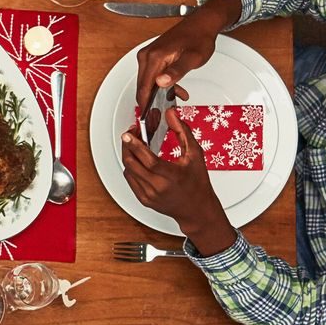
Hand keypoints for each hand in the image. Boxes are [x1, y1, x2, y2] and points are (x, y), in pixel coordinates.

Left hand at [121, 114, 234, 250]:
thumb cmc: (198, 183)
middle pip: (132, 164)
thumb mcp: (195, 155)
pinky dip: (131, 168)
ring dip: (128, 156)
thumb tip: (171, 115)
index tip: (128, 134)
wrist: (197, 209)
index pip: (148, 160)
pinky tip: (138, 161)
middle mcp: (158, 187)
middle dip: (127, 147)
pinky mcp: (144, 199)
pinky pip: (130, 180)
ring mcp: (149, 195)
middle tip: (131, 135)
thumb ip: (182, 132)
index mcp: (172, 176)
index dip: (135, 146)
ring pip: (129, 171)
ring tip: (135, 146)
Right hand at [133, 4, 230, 117]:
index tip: (147, 118)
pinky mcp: (152, 56)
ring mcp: (148, 55)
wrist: (202, 24)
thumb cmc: (199, 38)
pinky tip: (173, 90)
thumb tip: (160, 83)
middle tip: (159, 116)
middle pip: (142, 86)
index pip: (144, 87)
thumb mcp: (192, 58)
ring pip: (147, 81)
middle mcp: (146, 56)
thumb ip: (176, 71)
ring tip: (172, 101)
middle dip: (150, 102)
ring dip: (157, 93)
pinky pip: (151, 75)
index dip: (145, 105)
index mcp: (154, 57)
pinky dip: (160, 84)